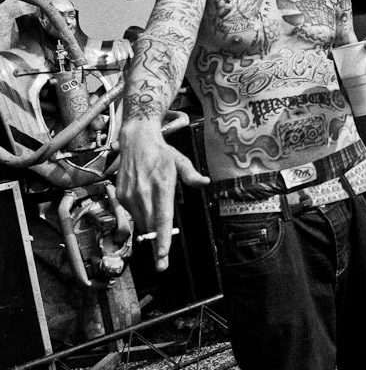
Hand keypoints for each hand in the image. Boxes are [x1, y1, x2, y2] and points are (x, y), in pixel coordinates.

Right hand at [112, 125, 208, 270]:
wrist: (136, 142)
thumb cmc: (161, 153)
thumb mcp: (181, 162)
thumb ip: (192, 176)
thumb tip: (205, 183)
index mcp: (161, 186)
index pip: (162, 219)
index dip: (162, 239)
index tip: (163, 255)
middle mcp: (144, 193)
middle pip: (151, 227)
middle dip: (156, 246)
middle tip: (162, 263)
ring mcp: (130, 195)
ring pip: (141, 223)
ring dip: (149, 231)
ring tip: (157, 237)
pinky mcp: (121, 196)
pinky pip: (132, 215)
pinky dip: (140, 218)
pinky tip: (146, 211)